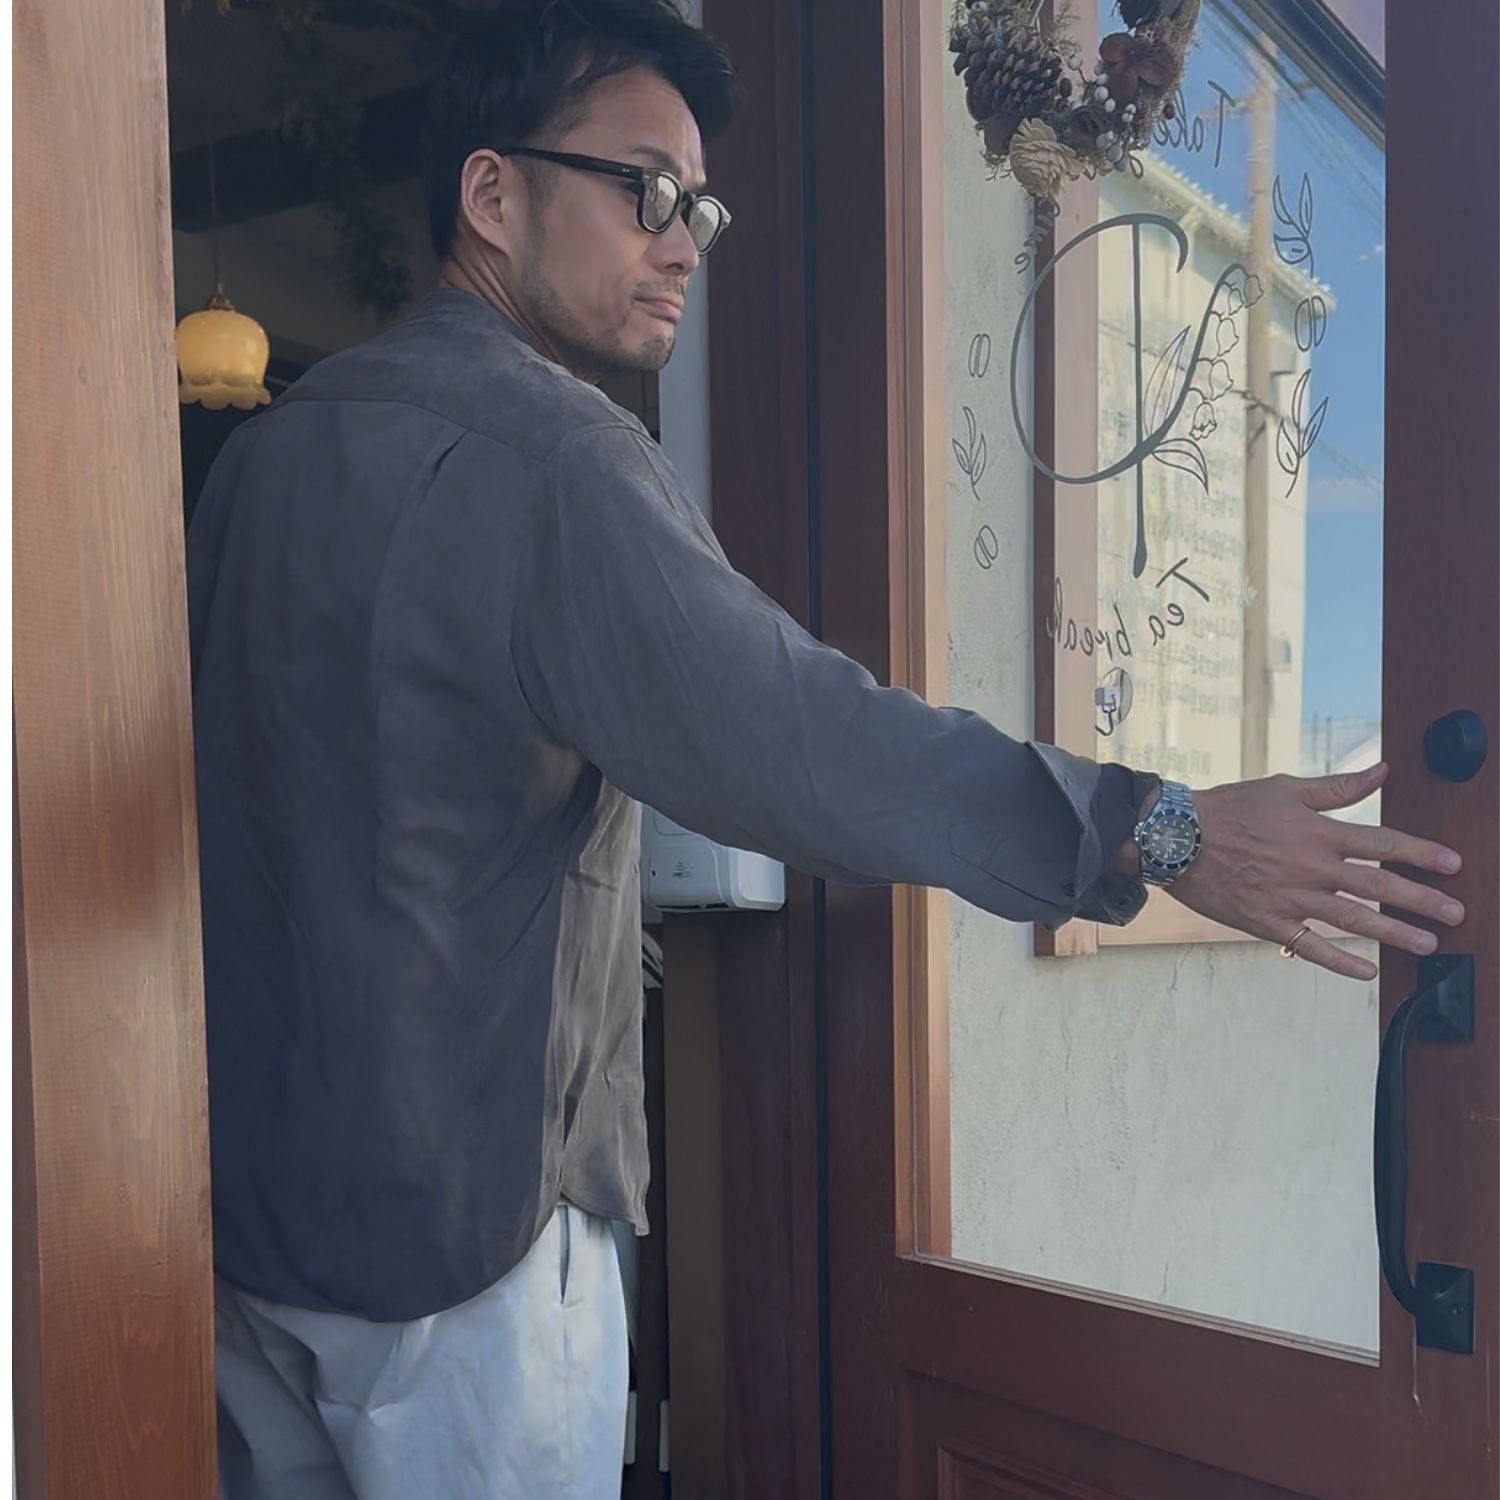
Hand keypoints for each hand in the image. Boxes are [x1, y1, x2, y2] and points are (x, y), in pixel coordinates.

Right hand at [1168, 763, 1464, 979]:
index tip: (1453, 865)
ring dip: (1394, 933)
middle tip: (1457, 914)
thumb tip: (1382, 772)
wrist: (1175, 838)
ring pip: (1353, 919)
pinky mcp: (1267, 922)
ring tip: (1428, 945)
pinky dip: (1340, 960)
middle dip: (1422, 900)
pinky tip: (1368, 972)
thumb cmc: (1228, 808)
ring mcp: (1289, 898)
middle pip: (1377, 886)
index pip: (1381, 842)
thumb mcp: (1283, 789)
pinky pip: (1310, 946)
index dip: (1420, 853)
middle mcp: (1310, 867)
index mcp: (1316, 832)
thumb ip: (1335, 787)